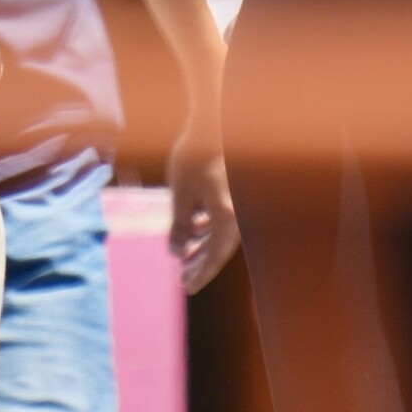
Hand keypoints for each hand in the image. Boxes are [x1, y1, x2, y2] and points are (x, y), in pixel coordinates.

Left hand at [167, 117, 239, 293]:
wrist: (212, 122)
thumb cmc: (194, 157)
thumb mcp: (179, 194)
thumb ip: (179, 226)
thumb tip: (177, 254)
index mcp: (226, 215)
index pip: (215, 256)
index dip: (201, 274)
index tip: (187, 288)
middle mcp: (235, 210)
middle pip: (220, 248)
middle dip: (201, 264)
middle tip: (183, 279)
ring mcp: (235, 199)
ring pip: (220, 232)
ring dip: (203, 246)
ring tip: (185, 256)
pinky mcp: (231, 189)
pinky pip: (221, 217)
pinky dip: (207, 227)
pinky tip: (193, 228)